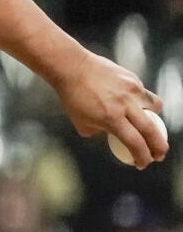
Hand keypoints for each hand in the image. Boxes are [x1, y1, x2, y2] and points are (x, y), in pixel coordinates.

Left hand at [53, 51, 167, 168]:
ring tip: (148, 124)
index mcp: (111, 118)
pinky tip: (130, 102)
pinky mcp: (132, 78)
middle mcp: (125, 105)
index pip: (135, 143)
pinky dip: (141, 101)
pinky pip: (143, 94)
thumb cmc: (72, 97)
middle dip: (159, 146)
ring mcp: (131, 90)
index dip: (142, 157)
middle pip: (151, 130)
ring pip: (155, 107)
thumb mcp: (81, 122)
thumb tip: (111, 136)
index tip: (143, 164)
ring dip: (155, 119)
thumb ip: (99, 131)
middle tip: (159, 155)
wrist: (71, 67)